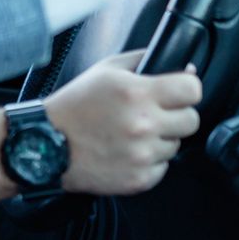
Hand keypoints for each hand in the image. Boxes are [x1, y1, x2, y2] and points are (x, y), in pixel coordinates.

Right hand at [45, 50, 199, 195]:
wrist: (46, 143)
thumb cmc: (73, 106)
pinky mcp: (139, 179)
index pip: (192, 90)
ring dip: (159, 139)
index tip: (179, 92)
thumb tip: (184, 67)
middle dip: (175, 115)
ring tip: (130, 134)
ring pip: (176, 145)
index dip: (187, 89)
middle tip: (152, 114)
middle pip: (191, 120)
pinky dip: (148, 161)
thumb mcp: (105, 70)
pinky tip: (125, 151)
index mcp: (137, 93)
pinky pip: (162, 168)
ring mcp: (142, 154)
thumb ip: (144, 61)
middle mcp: (143, 124)